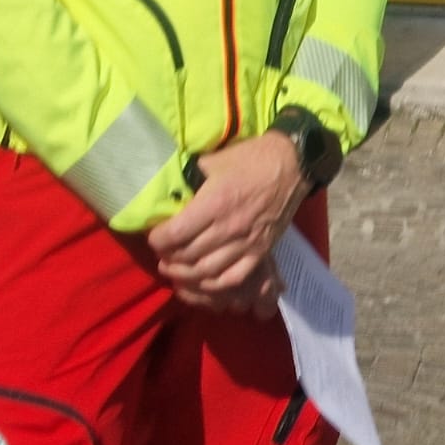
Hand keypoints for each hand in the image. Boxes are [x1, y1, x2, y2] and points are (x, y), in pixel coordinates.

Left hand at [147, 133, 305, 315]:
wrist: (291, 165)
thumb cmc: (249, 158)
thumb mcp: (213, 161)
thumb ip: (190, 177)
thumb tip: (170, 186)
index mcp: (215, 203)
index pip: (177, 233)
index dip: (159, 240)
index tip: (153, 237)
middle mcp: (229, 227)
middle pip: (189, 255)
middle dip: (169, 258)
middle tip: (160, 255)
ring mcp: (246, 243)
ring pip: (208, 271)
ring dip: (186, 275)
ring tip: (174, 270)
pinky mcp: (260, 252)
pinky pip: (234, 278)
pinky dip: (214, 285)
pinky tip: (202, 281)